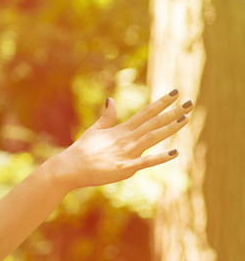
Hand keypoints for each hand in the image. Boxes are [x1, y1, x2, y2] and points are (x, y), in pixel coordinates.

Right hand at [49, 89, 193, 190]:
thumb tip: (111, 100)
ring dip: (169, 128)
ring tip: (185, 119)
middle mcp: (127, 138)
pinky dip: (160, 158)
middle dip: (172, 112)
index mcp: (121, 130)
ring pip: (152, 137)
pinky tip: (174, 153)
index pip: (145, 113)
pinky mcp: (124, 167)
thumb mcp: (95, 130)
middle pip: (153, 123)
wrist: (69, 168)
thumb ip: (106, 117)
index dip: (161, 103)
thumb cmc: (81, 151)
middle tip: (190, 103)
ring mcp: (126, 152)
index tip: (175, 93)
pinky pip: (145, 162)